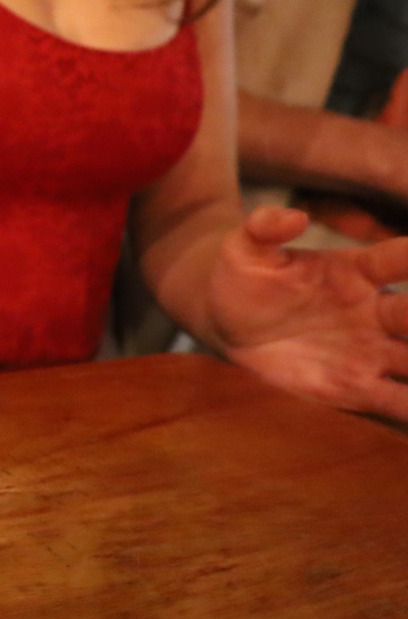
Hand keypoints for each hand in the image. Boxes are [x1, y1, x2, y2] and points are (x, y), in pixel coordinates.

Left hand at [207, 206, 407, 421]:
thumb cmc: (243, 280)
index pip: (398, 260)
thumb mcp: (244, 249)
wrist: (228, 326)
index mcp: (354, 272)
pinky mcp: (357, 387)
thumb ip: (264, 227)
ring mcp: (370, 351)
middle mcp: (374, 312)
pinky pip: (398, 402)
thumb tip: (293, 216)